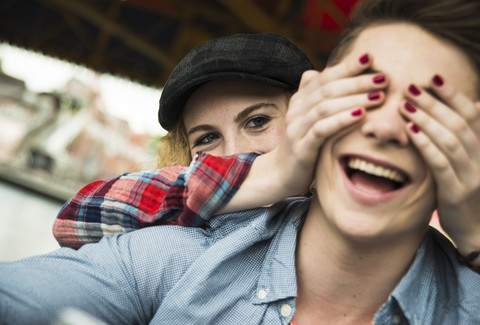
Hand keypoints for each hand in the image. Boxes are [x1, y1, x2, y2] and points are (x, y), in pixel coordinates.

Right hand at [221, 53, 388, 212]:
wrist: (280, 175)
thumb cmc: (301, 145)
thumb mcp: (306, 118)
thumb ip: (313, 95)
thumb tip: (322, 70)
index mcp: (299, 101)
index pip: (324, 77)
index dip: (347, 66)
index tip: (370, 57)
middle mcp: (296, 111)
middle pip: (327, 89)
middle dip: (357, 81)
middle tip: (383, 77)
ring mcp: (297, 129)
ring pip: (325, 107)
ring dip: (354, 99)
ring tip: (378, 96)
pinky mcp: (301, 148)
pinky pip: (321, 129)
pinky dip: (342, 120)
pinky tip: (361, 115)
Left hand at [400, 74, 479, 259]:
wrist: (476, 230)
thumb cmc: (465, 190)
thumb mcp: (468, 161)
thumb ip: (466, 137)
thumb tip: (474, 105)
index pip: (470, 114)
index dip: (453, 94)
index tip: (433, 76)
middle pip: (458, 123)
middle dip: (434, 102)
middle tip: (410, 87)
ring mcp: (472, 175)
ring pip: (450, 140)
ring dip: (426, 120)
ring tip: (405, 105)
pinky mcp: (457, 192)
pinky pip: (441, 163)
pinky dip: (425, 145)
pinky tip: (410, 132)